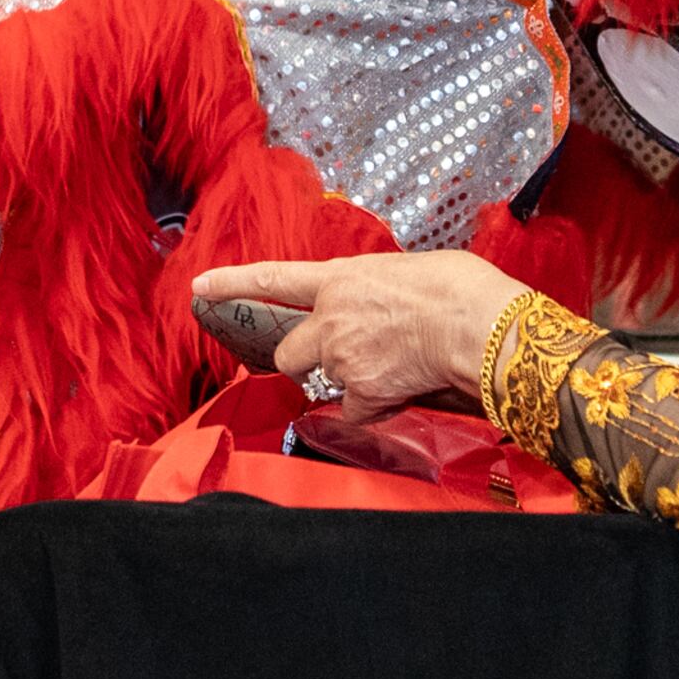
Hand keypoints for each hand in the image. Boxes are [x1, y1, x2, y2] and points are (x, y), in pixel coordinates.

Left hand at [191, 252, 523, 415]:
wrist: (477, 326)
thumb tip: (376, 299)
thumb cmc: (456, 287)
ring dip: (345, 381)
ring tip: (390, 366)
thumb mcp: (404, 268)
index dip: (232, 283)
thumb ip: (372, 286)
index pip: (273, 279)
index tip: (200, 287)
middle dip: (304, 360)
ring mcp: (342, 358)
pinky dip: (372, 407)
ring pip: (322, 382)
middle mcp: (330, 319)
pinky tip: (400, 389)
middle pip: (287, 353)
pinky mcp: (362, 393)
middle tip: (340, 356)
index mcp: (340, 278)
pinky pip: (354, 410)